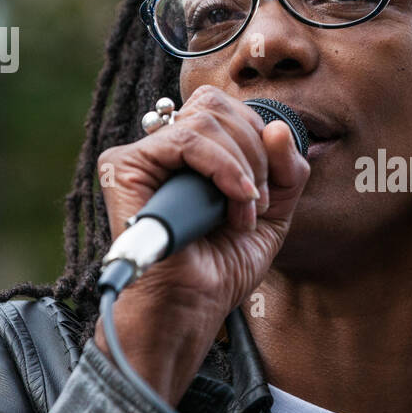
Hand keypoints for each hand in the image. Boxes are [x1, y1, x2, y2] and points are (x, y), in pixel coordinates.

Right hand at [92, 86, 309, 405]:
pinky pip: (187, 140)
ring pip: (206, 120)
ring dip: (243, 167)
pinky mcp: (124, 166)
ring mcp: (143, 155)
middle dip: (256, 151)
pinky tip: (235, 202)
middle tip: (257, 202)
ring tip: (242, 212)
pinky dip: (224, 169)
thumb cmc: (221, 268)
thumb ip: (286, 168)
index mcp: (194, 153)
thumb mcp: (272, 212)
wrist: (193, 306)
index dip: (261, 141)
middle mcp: (165, 149)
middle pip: (218, 106)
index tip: (268, 190)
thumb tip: (277, 127)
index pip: (230, 111)